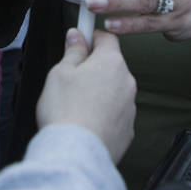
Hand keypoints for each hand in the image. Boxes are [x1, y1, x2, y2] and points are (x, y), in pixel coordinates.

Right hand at [37, 29, 135, 162]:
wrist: (76, 153)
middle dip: (94, 68)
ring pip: (114, 90)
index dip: (92, 36)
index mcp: (111, 62)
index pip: (107, 37)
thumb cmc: (66, 110)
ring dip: (99, 92)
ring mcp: (130, 107)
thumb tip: (77, 36)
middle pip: (111, 65)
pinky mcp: (128, 130)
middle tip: (71, 78)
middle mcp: (127, 82)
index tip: (80, 39)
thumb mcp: (60, 72)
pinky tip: (85, 122)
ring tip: (76, 105)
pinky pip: (115, 113)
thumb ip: (73, 51)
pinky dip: (103, 114)